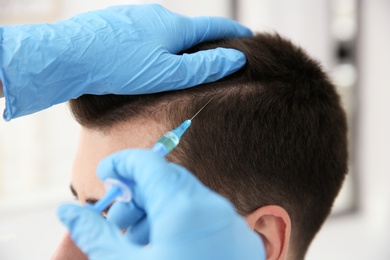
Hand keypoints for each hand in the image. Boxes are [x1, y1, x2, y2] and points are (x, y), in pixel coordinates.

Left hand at [1, 4, 251, 120]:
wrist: (68, 56)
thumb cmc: (118, 67)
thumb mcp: (167, 73)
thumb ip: (203, 68)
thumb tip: (235, 59)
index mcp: (173, 26)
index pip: (213, 27)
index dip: (233, 33)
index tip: (248, 37)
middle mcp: (156, 14)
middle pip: (188, 29)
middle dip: (205, 41)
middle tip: (216, 56)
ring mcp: (135, 16)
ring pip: (165, 31)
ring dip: (178, 44)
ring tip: (181, 62)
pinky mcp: (117, 24)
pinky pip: (145, 33)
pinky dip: (156, 44)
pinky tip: (147, 58)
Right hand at [57, 150, 264, 259]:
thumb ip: (95, 233)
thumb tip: (68, 211)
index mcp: (185, 209)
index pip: (149, 163)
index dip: (121, 163)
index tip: (105, 175)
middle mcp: (215, 209)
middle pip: (168, 178)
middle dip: (138, 192)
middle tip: (118, 217)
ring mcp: (233, 226)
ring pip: (188, 197)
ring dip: (158, 209)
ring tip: (139, 240)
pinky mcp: (242, 242)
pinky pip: (206, 216)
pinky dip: (182, 222)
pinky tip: (166, 249)